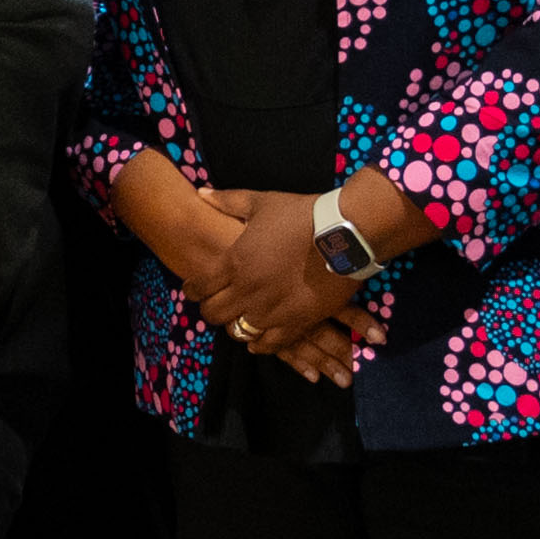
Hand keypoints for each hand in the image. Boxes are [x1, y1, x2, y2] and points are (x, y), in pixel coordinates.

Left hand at [185, 190, 384, 382]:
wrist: (346, 232)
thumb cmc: (302, 215)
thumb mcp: (262, 203)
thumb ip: (228, 201)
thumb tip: (201, 194)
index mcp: (234, 262)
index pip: (199, 287)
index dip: (193, 290)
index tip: (195, 290)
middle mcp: (248, 290)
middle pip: (213, 314)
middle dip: (211, 309)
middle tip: (216, 305)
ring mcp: (272, 309)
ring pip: (238, 331)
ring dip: (236, 326)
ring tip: (239, 320)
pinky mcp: (297, 322)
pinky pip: (270, 345)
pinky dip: (261, 344)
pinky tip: (258, 340)